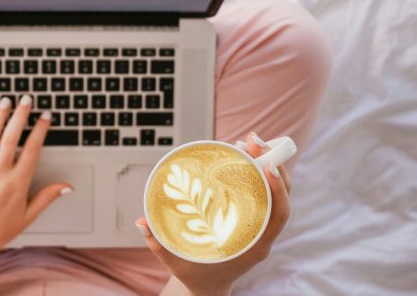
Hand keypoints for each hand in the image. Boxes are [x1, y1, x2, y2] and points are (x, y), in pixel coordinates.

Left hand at [0, 95, 72, 255]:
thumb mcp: (29, 215)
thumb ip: (47, 197)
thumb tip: (67, 187)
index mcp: (18, 183)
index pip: (32, 149)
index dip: (40, 130)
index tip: (46, 117)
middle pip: (11, 138)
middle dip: (20, 116)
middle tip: (27, 100)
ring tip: (5, 101)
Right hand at [135, 132, 292, 295]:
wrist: (207, 287)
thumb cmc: (195, 275)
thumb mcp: (176, 262)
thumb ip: (158, 244)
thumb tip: (141, 222)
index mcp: (254, 247)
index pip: (278, 215)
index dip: (278, 189)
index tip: (268, 166)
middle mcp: (262, 234)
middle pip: (280, 195)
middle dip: (272, 164)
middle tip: (253, 140)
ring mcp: (260, 225)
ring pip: (273, 191)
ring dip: (265, 163)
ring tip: (248, 142)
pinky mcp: (253, 218)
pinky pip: (262, 193)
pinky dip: (256, 173)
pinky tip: (242, 156)